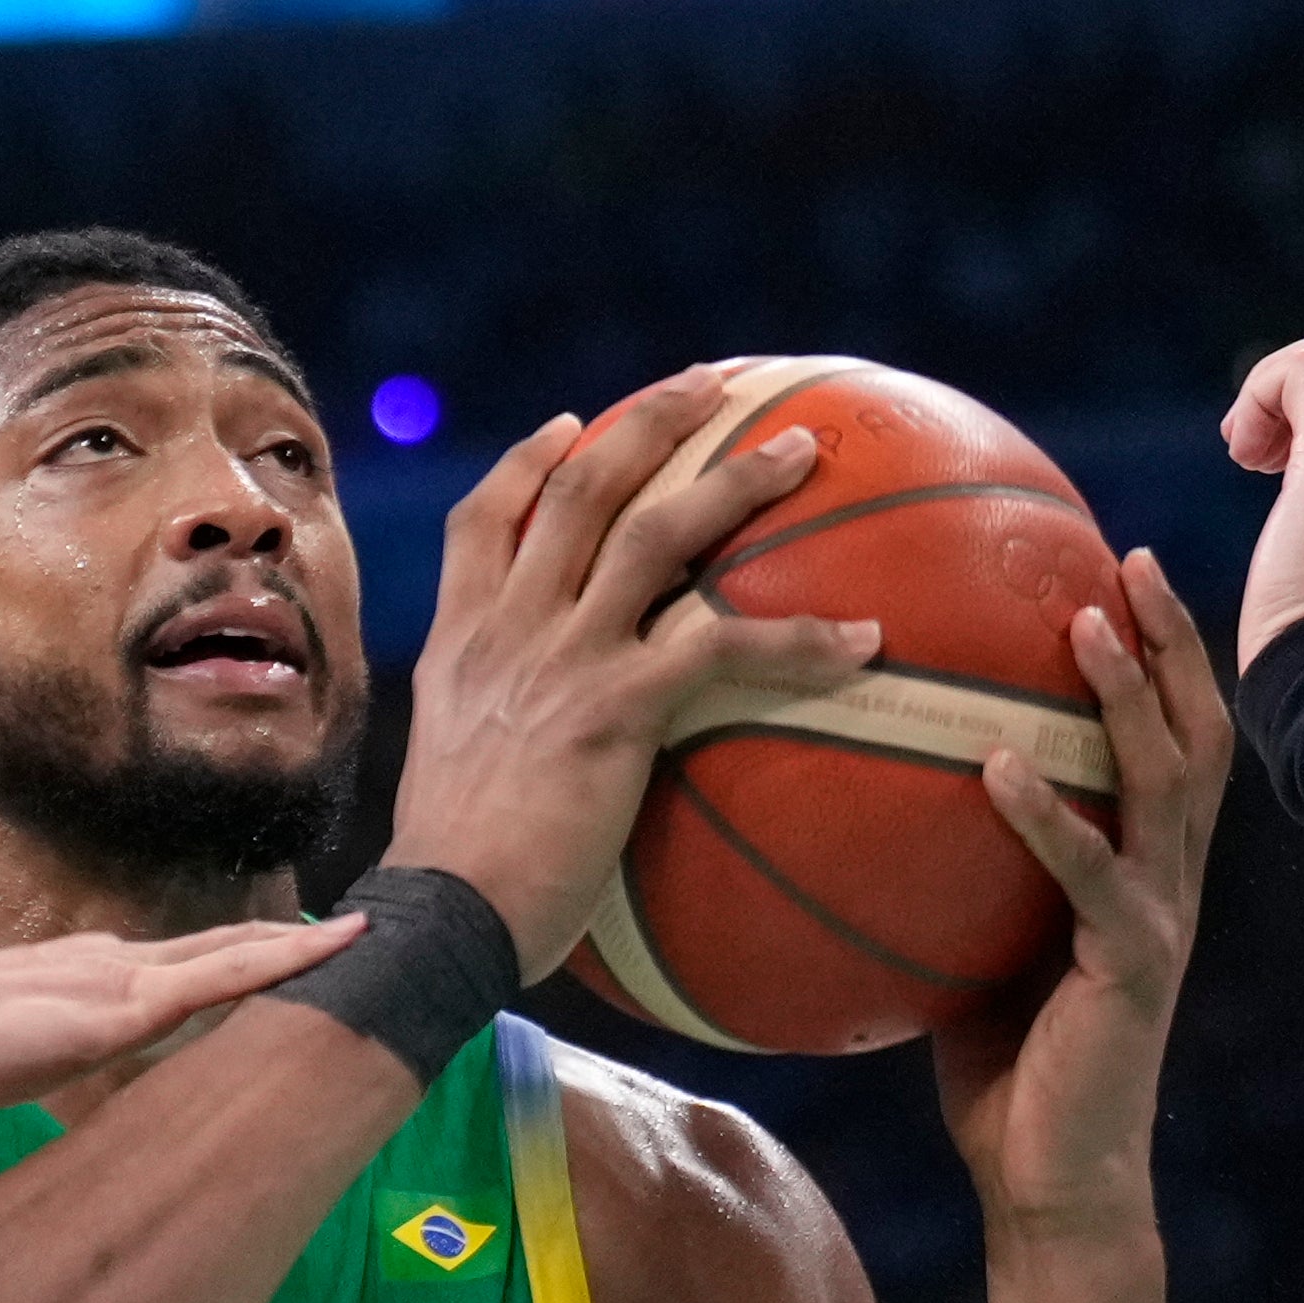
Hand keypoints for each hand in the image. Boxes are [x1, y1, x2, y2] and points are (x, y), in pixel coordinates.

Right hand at [0, 914, 359, 1124]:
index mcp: (79, 981)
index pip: (168, 970)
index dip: (223, 963)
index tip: (265, 961)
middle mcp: (111, 965)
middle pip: (215, 950)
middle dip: (278, 943)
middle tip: (342, 933)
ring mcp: (123, 979)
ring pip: (235, 954)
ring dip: (299, 946)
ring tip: (362, 933)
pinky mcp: (131, 1004)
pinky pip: (228, 976)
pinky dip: (287, 960)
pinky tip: (334, 949)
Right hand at [386, 369, 879, 981]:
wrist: (440, 919)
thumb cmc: (453, 888)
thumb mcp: (453, 786)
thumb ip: (498, 743)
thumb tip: (543, 773)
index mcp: (459, 644)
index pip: (482, 521)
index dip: (528, 461)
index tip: (573, 425)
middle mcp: (506, 630)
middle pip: (580, 488)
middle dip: (651, 421)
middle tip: (714, 383)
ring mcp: (560, 658)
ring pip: (656, 533)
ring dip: (736, 481)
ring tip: (803, 451)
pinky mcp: (615, 705)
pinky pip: (723, 646)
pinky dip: (801, 638)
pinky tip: (863, 642)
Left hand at [932, 547, 1227, 1234]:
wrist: (1052, 1183)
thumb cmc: (1006, 1073)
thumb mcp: (972, 949)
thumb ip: (951, 875)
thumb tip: (861, 805)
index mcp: (1141, 869)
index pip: (1169, 737)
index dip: (1160, 653)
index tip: (1117, 569)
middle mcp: (1167, 880)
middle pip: (1192, 730)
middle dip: (1169, 639)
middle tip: (1126, 556)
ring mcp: (1158, 920)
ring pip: (1164, 781)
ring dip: (1126, 696)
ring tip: (1085, 622)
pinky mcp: (1130, 968)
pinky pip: (1091, 876)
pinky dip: (1047, 817)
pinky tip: (998, 765)